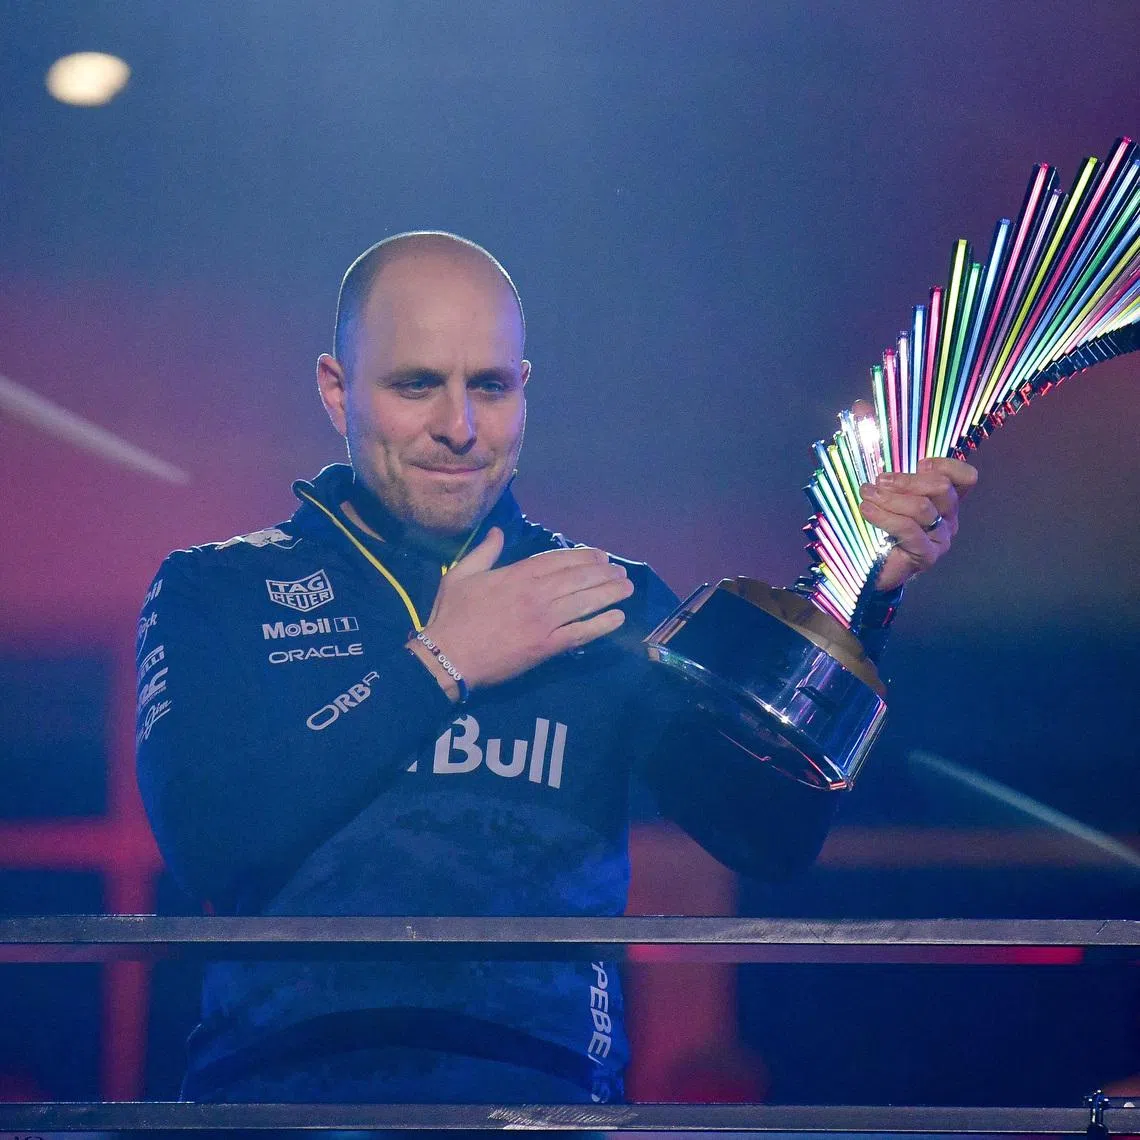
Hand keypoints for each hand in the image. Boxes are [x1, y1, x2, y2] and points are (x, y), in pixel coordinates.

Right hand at [413, 527, 633, 691]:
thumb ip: (484, 551)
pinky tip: (618, 618)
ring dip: (609, 593)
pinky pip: (581, 632)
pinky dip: (601, 624)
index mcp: (517, 574)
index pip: (559, 560)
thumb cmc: (452, 616)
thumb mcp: (460, 574)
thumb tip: (497, 530)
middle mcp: (536, 593)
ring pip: (585, 601)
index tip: (601, 556)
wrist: (447, 657)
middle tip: (620, 573)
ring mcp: (543, 620)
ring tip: (627, 589)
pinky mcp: (546, 646)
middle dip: (603, 573)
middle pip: (578, 578)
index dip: (583, 556)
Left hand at [859, 457, 978, 592]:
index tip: (918, 465)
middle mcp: (949, 518)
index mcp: (945, 500)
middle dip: (907, 480)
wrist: (877, 570)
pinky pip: (909, 529)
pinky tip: (867, 510)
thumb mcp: (893, 500)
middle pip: (942, 487)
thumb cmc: (883, 529)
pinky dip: (884, 517)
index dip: (945, 465)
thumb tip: (884, 471)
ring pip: (922, 507)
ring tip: (866, 495)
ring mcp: (941, 538)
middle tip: (878, 482)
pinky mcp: (928, 555)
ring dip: (889, 498)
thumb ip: (899, 485)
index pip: (965, 478)